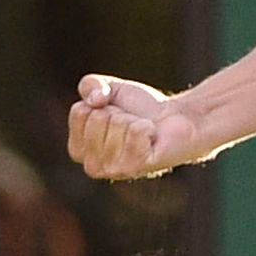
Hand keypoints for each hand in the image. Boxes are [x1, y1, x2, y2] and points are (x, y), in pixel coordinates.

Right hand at [66, 74, 205, 179]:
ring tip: (144, 130)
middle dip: (119, 112)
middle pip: (98, 117)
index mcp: (79, 150)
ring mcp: (115, 170)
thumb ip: (90, 85)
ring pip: (118, 123)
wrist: (177, 119)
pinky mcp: (138, 167)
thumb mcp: (110, 89)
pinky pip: (136, 131)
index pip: (80, 112)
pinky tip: (153, 137)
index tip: (116, 112)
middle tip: (133, 122)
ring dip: (135, 120)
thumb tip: (95, 99)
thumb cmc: (140, 109)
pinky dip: (148, 126)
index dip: (102, 104)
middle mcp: (93, 166)